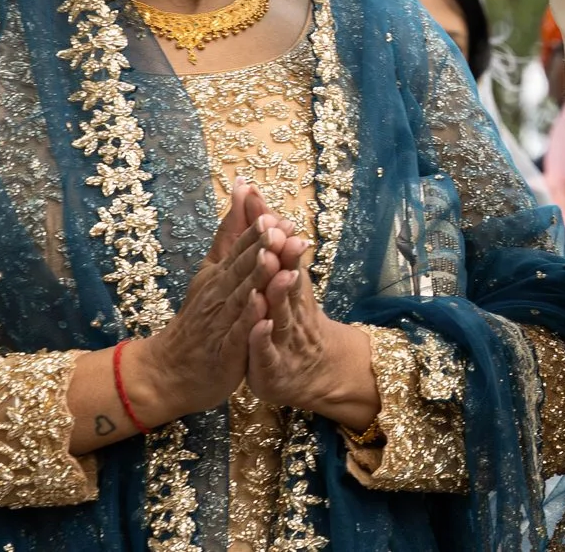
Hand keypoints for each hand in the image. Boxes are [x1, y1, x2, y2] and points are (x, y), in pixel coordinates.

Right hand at [125, 182, 271, 426]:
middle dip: (259, 248)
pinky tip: (264, 313)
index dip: (257, 233)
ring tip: (274, 260)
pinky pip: (239, 335)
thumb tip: (243, 186)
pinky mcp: (226, 350)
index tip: (275, 214)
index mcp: (219, 276)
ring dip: (257, 279)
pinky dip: (250, 323)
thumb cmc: (200, 317)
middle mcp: (219, 295)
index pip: (239, 249)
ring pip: (241, 297)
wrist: (170, 370)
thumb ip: (230, 231)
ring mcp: (221, 323)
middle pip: (240, 268)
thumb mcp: (213, 270)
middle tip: (278, 228)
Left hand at [244, 212, 379, 430]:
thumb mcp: (286, 281)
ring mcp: (283, 337)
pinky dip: (263, 339)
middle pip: (288, 280)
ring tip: (278, 272)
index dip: (278, 238)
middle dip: (284, 258)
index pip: (285, 258)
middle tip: (277, 234)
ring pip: (281, 312)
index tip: (271, 215)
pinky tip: (259, 326)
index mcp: (291, 286)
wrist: (312, 371)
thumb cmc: (292, 321)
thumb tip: (253, 194)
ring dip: (279, 293)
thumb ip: (271, 242)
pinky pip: (267, 351)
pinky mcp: (272, 365)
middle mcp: (291, 308)